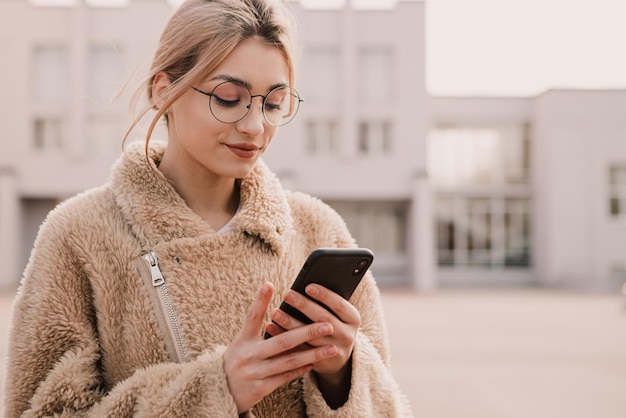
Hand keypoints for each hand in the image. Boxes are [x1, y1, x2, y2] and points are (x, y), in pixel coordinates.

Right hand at [223, 282, 338, 413]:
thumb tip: (279, 309)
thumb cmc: (237, 360)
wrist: (220, 392)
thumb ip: (257, 327)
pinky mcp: (260, 388)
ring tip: (331, 348)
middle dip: (307, 332)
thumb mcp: (241, 342)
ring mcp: (255, 373)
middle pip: (281, 341)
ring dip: (312, 354)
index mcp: (242, 340)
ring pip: (288, 361)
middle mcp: (248, 355)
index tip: (269, 284)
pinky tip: (314, 364)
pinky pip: (285, 377)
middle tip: (327, 325)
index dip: (260, 300)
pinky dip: (300, 370)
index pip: (252, 316)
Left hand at [264, 283, 360, 380]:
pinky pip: (298, 349)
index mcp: (353, 319)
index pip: (339, 304)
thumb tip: (304, 286)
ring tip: (275, 312)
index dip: (324, 295)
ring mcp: (334, 350)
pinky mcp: (319, 362)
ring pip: (310, 336)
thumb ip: (326, 304)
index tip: (308, 286)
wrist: (337, 358)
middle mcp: (347, 335)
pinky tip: (271, 327)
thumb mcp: (338, 315)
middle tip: (287, 294)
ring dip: (290, 323)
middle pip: (323, 319)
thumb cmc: (334, 326)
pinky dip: (283, 337)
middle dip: (303, 305)